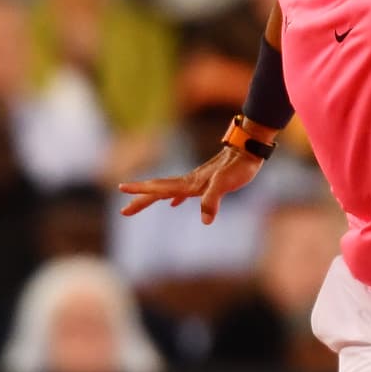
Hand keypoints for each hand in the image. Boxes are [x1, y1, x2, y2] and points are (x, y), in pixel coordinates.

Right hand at [118, 145, 262, 224]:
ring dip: (153, 198)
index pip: (159, 188)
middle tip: (124, 211)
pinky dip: (175, 198)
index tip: (122, 188)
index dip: (141, 191)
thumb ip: (213, 200)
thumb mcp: (225, 184)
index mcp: (189, 183)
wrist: (249, 150)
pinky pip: (184, 192)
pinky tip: (174, 203)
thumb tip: (205, 220)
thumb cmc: (238, 167)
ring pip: (169, 191)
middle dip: (140, 200)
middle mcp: (189, 182)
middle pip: (158, 191)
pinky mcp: (206, 182)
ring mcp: (196, 181)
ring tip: (139, 205)